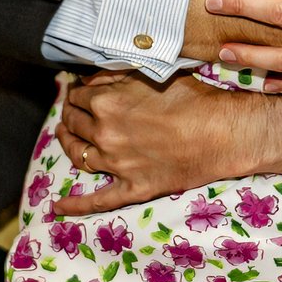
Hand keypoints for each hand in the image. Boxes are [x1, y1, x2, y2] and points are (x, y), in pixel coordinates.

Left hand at [55, 72, 281, 216]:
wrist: (224, 133)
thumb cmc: (194, 98)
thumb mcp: (153, 74)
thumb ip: (117, 74)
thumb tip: (91, 77)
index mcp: (106, 102)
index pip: (78, 94)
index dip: (77, 90)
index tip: (79, 89)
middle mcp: (104, 134)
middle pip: (73, 122)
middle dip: (69, 113)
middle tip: (72, 108)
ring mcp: (116, 165)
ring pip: (78, 155)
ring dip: (67, 143)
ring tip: (64, 135)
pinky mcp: (132, 188)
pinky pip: (97, 201)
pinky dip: (75, 205)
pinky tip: (57, 207)